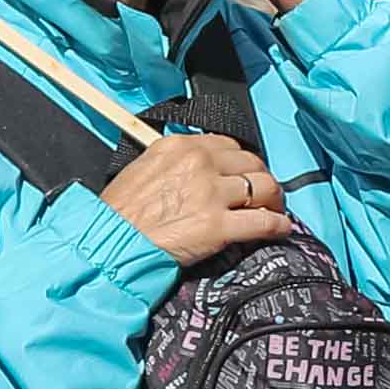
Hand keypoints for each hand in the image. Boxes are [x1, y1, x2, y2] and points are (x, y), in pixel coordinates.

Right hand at [99, 132, 295, 267]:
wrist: (109, 243)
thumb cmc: (119, 213)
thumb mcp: (142, 168)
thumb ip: (173, 162)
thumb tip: (196, 170)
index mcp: (180, 146)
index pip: (229, 145)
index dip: (242, 161)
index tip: (244, 173)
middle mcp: (199, 164)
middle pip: (252, 164)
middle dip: (263, 179)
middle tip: (265, 194)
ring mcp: (211, 194)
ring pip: (264, 189)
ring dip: (274, 201)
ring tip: (274, 210)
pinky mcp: (219, 226)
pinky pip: (264, 222)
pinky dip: (278, 225)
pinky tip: (281, 228)